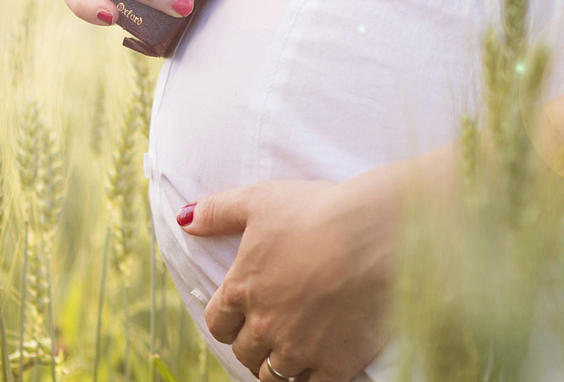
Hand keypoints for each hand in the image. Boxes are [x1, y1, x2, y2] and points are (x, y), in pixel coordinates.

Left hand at [179, 179, 395, 381]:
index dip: (227, 322)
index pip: (218, 324)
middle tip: (270, 335)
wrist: (378, 234)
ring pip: (274, 376)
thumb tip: (184, 219)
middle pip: (245, 353)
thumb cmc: (318, 211)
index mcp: (242, 289)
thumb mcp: (260, 199)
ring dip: (278, 367)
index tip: (240, 317)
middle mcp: (264, 326)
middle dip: (253, 346)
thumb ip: (217, 211)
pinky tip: (320, 368)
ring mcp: (300, 349)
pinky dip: (312, 380)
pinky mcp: (336, 363)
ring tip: (293, 354)